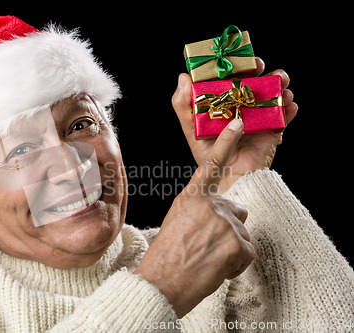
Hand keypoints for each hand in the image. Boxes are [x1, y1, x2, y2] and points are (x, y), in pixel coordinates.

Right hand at [134, 121, 254, 317]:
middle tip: (208, 247)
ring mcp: (225, 222)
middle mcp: (209, 204)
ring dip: (232, 248)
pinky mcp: (237, 243)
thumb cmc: (165, 256)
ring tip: (208, 260)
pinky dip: (237, 263)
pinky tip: (217, 268)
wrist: (161, 283)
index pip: (211, 164)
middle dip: (229, 228)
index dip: (226, 142)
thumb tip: (216, 214)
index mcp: (191, 197)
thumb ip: (197, 210)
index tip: (238, 122)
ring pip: (243, 233)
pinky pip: (248, 252)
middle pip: (237, 211)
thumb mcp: (176, 221)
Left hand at [172, 58, 298, 192]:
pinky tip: (289, 106)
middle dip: (261, 69)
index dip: (236, 64)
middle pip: (256, 79)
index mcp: (224, 100)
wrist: (227, 177)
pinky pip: (285, 115)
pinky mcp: (272, 129)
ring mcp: (259, 116)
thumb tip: (183, 77)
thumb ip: (182, 104)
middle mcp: (243, 105)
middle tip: (259, 67)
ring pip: (274, 93)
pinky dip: (289, 109)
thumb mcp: (190, 127)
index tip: (238, 58)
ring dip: (280, 86)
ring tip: (280, 87)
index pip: (232, 75)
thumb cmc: (207, 153)